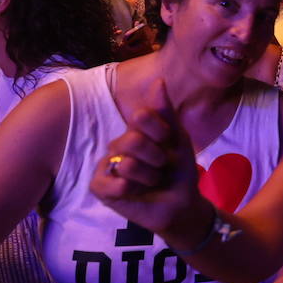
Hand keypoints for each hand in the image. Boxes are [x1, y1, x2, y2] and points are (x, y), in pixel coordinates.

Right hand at [89, 77, 204, 241]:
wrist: (181, 202)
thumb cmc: (178, 169)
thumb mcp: (178, 139)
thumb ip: (166, 112)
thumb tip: (158, 80)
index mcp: (137, 130)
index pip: (141, 116)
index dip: (160, 131)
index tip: (169, 141)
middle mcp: (119, 144)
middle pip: (133, 140)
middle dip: (156, 158)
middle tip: (161, 167)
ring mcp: (107, 165)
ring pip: (126, 164)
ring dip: (149, 177)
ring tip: (151, 182)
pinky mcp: (100, 187)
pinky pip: (109, 184)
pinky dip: (128, 189)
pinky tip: (133, 193)